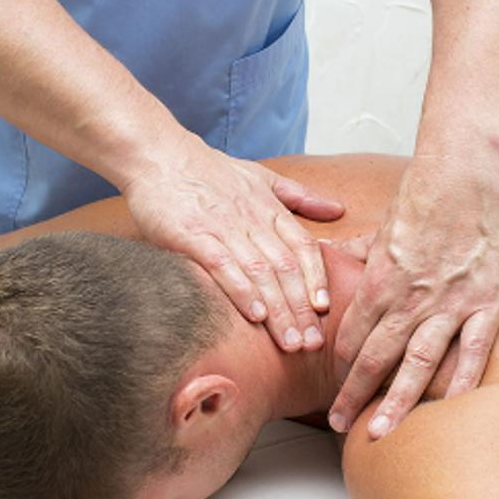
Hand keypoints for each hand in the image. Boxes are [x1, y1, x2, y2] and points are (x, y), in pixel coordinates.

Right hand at [124, 135, 344, 352]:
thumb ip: (300, 197)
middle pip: (286, 268)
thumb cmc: (209, 171)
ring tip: (290, 341)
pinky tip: (254, 316)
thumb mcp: (262, 177)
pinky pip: (223, 266)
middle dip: (301, 309)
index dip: (317, 280)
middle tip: (313, 343)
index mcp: (270, 209)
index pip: (303, 248)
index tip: (325, 310)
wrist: (160, 155)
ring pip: (260, 273)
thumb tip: (338, 210)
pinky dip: (241, 291)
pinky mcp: (193, 235)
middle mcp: (252, 220)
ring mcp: (223, 228)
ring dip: (278, 310)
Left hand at [330, 153, 498, 437]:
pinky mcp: (488, 304)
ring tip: (380, 432)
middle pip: (375, 358)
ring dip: (395, 402)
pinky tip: (447, 410)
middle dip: (352, 395)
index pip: (351, 334)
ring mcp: (451, 304)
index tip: (332, 385)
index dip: (339, 365)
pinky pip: (472, 353)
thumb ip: (355, 251)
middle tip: (337, 424)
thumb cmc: (424, 196)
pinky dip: (459, 384)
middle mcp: (410, 299)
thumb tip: (327, 255)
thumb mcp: (381, 226)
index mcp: (380, 281)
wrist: (468, 174)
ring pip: (418, 365)